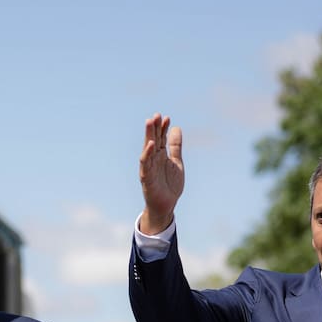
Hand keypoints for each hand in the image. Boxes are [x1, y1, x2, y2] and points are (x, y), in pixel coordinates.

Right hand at [138, 113, 184, 233]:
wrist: (166, 206)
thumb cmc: (170, 185)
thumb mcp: (176, 162)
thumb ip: (175, 147)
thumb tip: (176, 128)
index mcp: (161, 156)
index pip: (160, 138)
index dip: (163, 128)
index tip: (167, 117)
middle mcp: (154, 160)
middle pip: (153, 140)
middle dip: (154, 128)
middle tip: (156, 115)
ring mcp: (149, 168)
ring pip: (147, 149)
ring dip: (148, 136)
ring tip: (150, 123)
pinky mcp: (146, 178)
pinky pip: (145, 164)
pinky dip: (147, 154)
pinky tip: (150, 144)